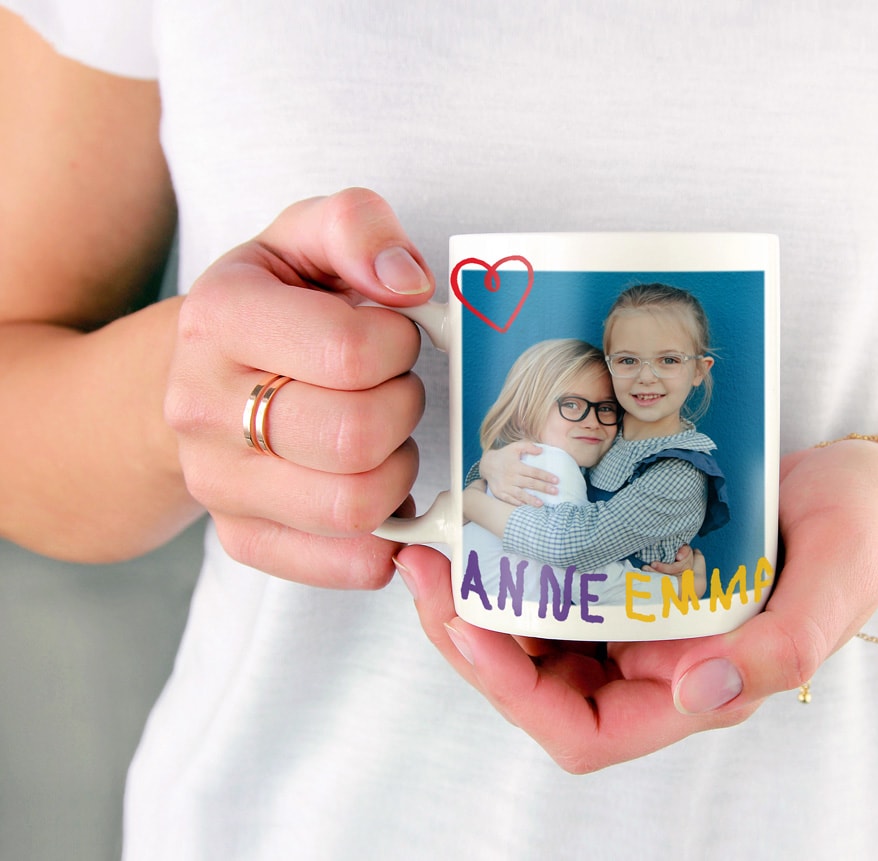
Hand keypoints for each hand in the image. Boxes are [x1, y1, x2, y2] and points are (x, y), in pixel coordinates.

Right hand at [166, 188, 434, 587]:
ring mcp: (216, 482)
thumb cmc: (279, 302)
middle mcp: (200, 406)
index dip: (399, 344)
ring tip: (384, 435)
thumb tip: (407, 282)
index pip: (350, 353)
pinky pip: (346, 564)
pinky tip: (387, 492)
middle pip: (355, 438)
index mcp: (218, 317)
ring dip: (400, 468)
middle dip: (404, 408)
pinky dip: (390, 538)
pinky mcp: (243, 538)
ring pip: (356, 507)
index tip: (392, 335)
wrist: (206, 371)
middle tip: (393, 387)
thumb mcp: (307, 236)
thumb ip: (358, 228)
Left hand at [395, 438, 877, 770]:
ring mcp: (643, 616)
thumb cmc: (861, 535)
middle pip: (538, 685)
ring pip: (539, 635)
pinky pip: (562, 582)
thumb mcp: (832, 585)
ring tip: (439, 544)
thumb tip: (692, 695)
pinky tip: (493, 518)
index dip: (513, 693)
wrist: (872, 488)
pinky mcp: (637, 570)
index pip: (583, 728)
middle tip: (425, 571)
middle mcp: (659, 663)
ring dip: (481, 599)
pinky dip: (519, 561)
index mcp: (699, 687)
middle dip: (470, 639)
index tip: (468, 626)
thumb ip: (777, 651)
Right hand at [479, 441, 557, 504]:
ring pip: (520, 494)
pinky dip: (517, 503)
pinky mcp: (499, 493)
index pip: (534, 472)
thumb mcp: (515, 447)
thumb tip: (541, 450)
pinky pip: (510, 500)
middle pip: (530, 484)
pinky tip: (526, 506)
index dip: (545, 476)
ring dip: (531, 500)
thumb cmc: (504, 455)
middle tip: (555, 492)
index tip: (556, 480)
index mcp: (516, 466)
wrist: (486, 464)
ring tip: (541, 504)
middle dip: (543, 488)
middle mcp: (511, 477)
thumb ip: (528, 446)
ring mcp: (505, 486)